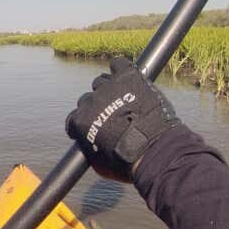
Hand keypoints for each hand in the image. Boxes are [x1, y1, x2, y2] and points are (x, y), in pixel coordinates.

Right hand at [65, 57, 179, 181]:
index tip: (96, 126)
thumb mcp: (99, 164)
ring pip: (102, 82)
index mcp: (80, 121)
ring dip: (110, 89)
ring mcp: (109, 87)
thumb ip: (90, 148)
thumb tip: (90, 143)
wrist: (154, 150)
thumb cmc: (127, 162)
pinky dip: (120, 68)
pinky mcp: (128, 77)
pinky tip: (126, 76)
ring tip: (123, 98)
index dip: (86, 122)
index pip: (74, 117)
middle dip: (98, 107)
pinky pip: (119, 64)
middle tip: (114, 116)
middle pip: (88, 99)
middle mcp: (90, 101)